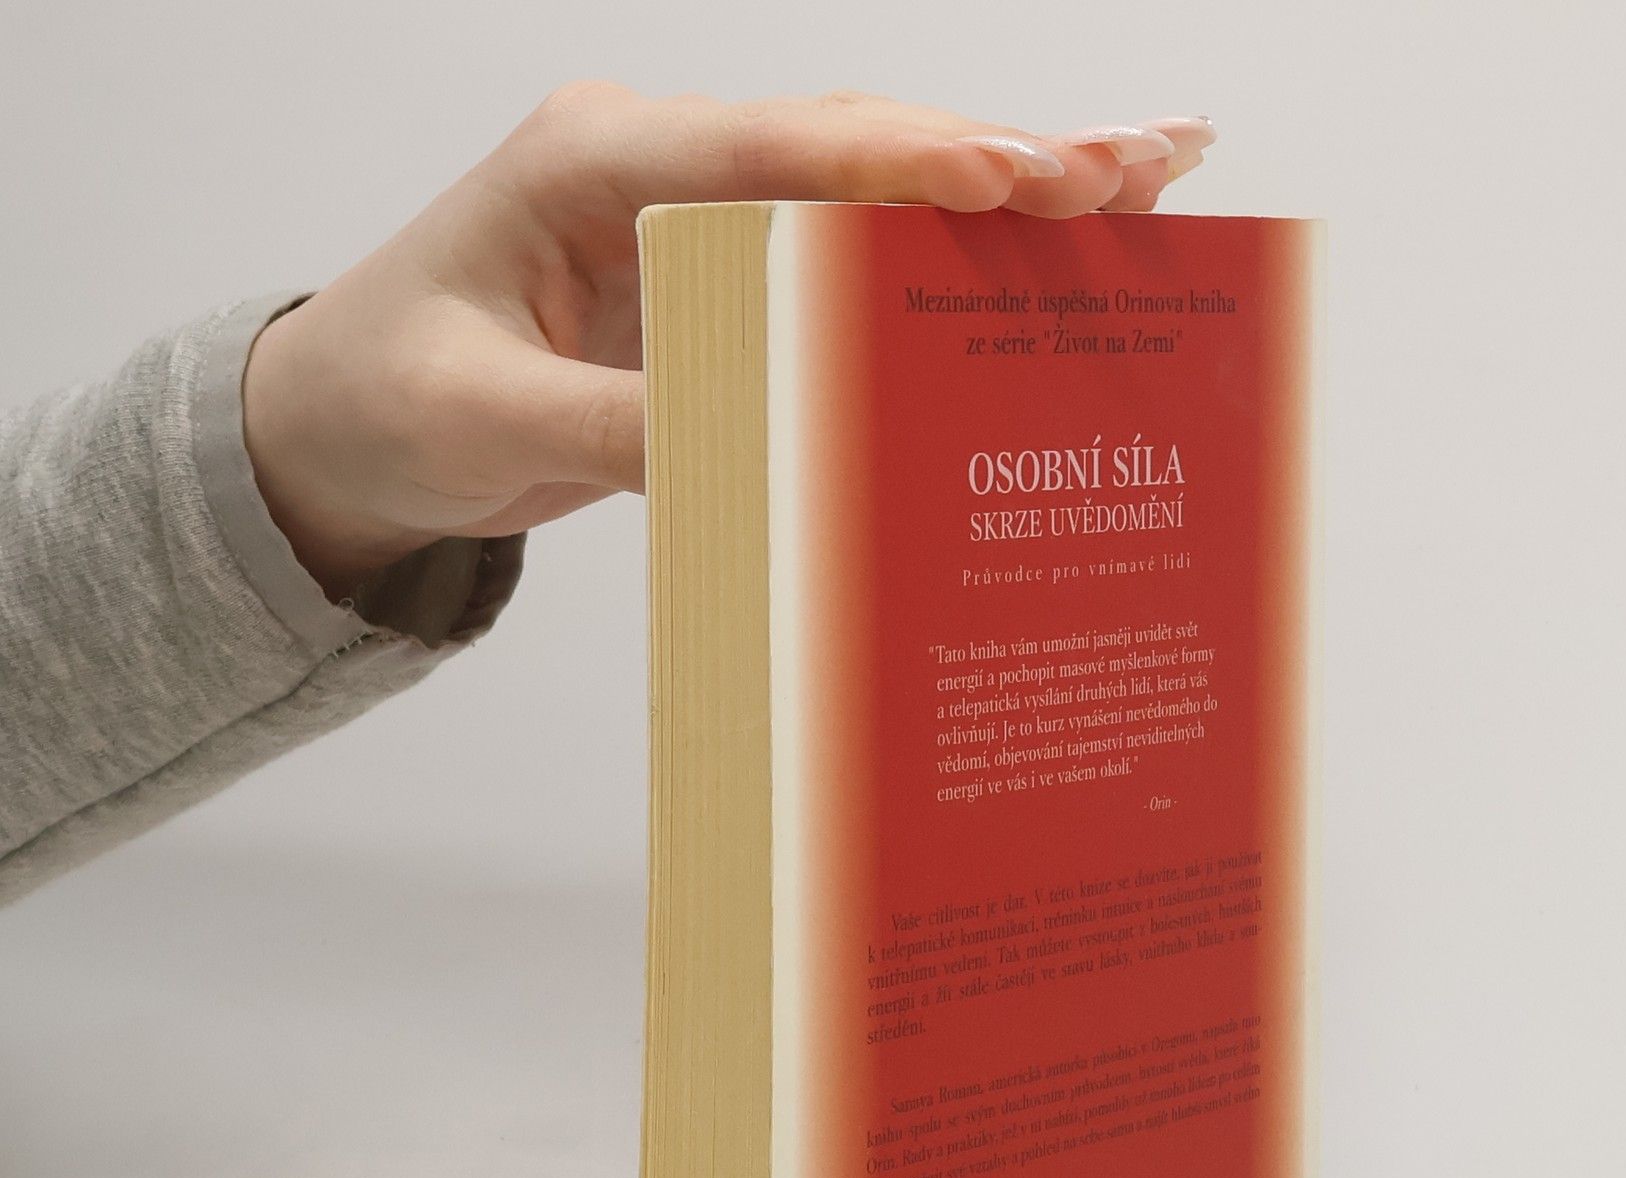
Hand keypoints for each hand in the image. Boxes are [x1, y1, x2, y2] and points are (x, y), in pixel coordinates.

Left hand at [240, 87, 1216, 598]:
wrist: (346, 428)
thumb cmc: (390, 399)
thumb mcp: (486, 418)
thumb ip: (617, 425)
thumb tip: (762, 447)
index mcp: (594, 164)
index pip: (769, 149)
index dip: (898, 162)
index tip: (1012, 177)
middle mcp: (662, 168)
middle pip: (854, 148)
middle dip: (1001, 156)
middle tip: (1144, 162)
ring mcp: (700, 219)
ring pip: (872, 192)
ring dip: (1004, 191)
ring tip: (1145, 181)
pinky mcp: (722, 283)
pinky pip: (848, 264)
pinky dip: (944, 262)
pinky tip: (1041, 252)